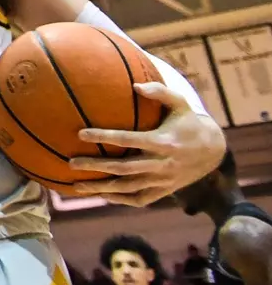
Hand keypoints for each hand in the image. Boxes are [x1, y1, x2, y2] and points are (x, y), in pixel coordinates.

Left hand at [68, 83, 227, 205]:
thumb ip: (160, 92)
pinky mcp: (164, 191)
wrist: (213, 151)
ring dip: (102, 189)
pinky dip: (120, 200)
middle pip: (123, 169)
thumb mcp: (181, 103)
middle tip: (71, 163)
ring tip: (76, 186)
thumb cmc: (189, 122)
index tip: (81, 133)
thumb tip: (135, 85)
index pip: (129, 140)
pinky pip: (139, 199)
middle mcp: (162, 164)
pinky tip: (101, 196)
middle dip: (96, 166)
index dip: (104, 137)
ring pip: (128, 189)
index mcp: (163, 142)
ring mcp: (163, 180)